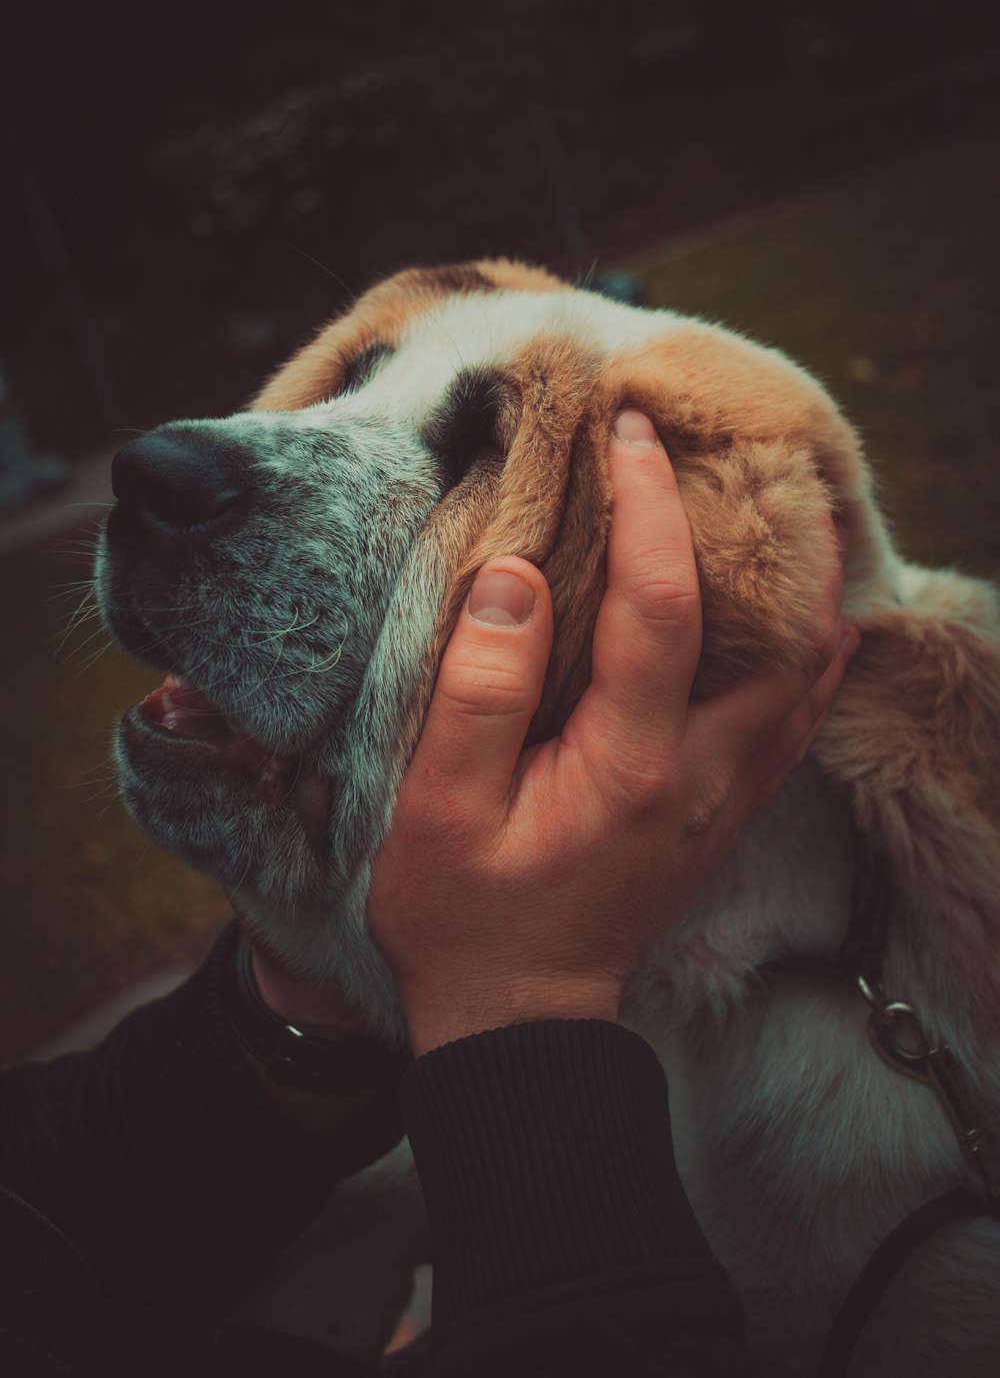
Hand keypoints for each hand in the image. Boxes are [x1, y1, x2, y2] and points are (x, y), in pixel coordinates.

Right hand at [368, 409, 858, 1055]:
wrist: (520, 1016)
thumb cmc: (463, 915)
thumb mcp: (435, 809)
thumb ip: (479, 692)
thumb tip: (518, 576)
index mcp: (631, 765)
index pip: (661, 605)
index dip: (649, 505)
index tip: (630, 432)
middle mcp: (704, 774)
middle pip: (786, 633)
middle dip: (773, 533)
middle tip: (745, 454)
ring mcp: (727, 795)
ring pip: (811, 674)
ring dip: (803, 586)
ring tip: (774, 513)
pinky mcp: (726, 808)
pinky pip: (796, 713)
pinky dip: (806, 647)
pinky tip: (787, 611)